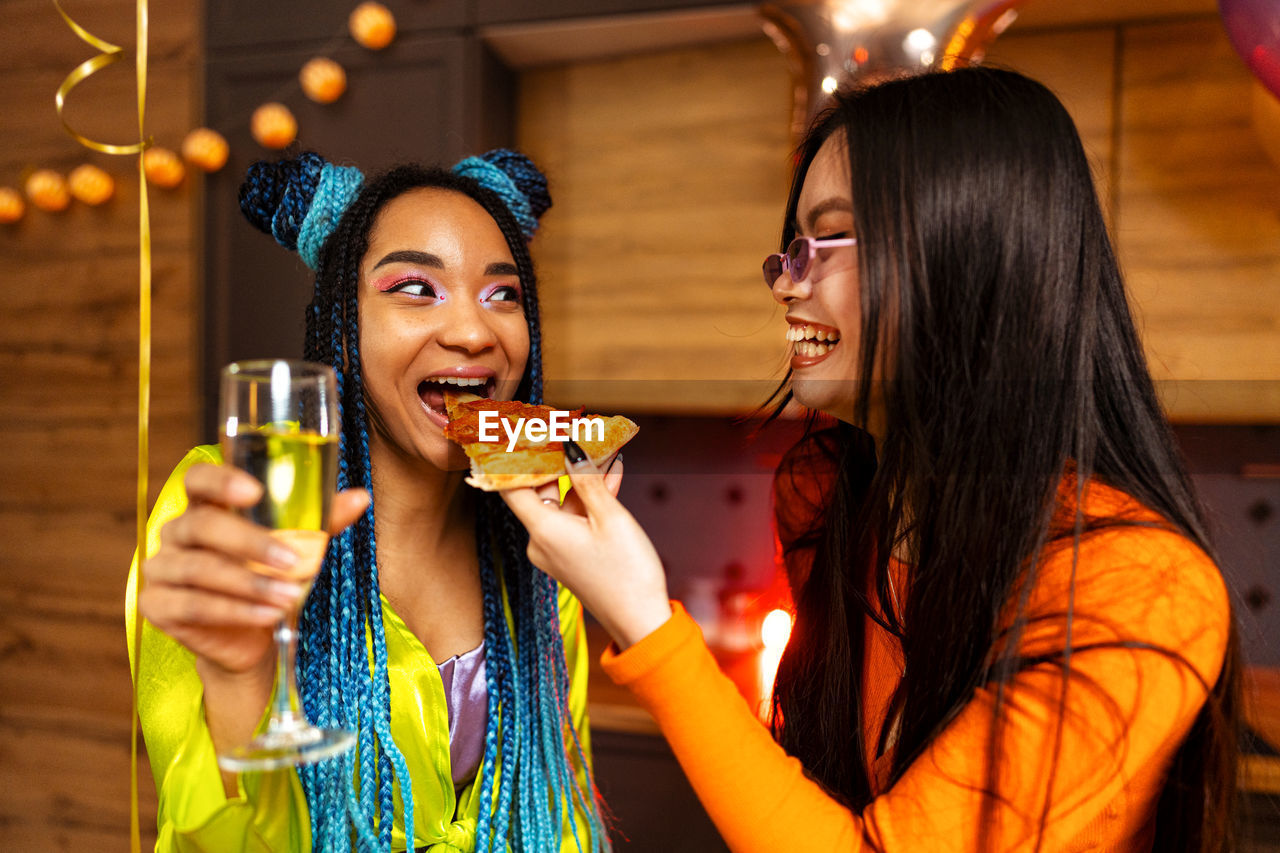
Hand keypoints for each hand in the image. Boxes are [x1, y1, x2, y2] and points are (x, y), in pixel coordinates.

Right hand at [139, 462, 368, 676]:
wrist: (249, 635)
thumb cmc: (270, 576)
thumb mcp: (298, 546)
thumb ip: (322, 521)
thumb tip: (361, 497)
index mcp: (204, 505)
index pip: (198, 478)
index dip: (221, 480)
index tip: (255, 491)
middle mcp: (176, 531)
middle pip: (202, 525)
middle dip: (251, 542)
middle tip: (293, 559)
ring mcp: (161, 569)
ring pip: (201, 569)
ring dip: (251, 583)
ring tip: (292, 595)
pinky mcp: (158, 606)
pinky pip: (195, 606)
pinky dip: (237, 610)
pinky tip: (270, 614)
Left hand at [502, 447, 671, 648]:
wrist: (642, 620)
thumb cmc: (628, 572)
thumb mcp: (610, 518)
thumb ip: (586, 479)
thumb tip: (568, 448)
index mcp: (543, 530)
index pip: (509, 486)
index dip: (509, 457)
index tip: (515, 432)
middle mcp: (542, 541)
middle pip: (538, 490)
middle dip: (556, 459)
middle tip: (570, 429)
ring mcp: (557, 550)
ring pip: (562, 501)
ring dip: (581, 476)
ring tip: (603, 446)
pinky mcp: (572, 556)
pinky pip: (574, 518)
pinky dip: (589, 498)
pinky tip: (612, 474)